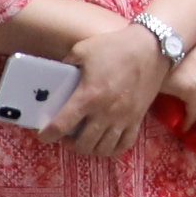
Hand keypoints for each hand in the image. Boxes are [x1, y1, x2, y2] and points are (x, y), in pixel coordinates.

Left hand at [56, 18, 168, 160]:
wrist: (151, 48)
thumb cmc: (115, 47)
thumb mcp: (82, 50)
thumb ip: (67, 64)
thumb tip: (57, 75)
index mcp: (88, 95)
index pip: (62, 125)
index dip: (48, 135)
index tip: (44, 135)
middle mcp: (105, 112)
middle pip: (83, 144)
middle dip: (69, 144)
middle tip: (65, 136)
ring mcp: (123, 118)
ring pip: (103, 148)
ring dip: (90, 149)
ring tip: (84, 141)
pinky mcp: (137, 119)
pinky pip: (124, 145)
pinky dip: (112, 149)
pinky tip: (105, 143)